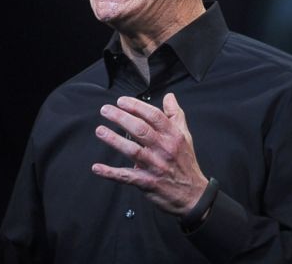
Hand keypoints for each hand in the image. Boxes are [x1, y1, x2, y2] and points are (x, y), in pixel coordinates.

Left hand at [92, 93, 208, 215]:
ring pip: (133, 150)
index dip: (136, 106)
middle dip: (121, 118)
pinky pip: (127, 177)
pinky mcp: (148, 182)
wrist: (194, 194)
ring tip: (100, 130)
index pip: (154, 116)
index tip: (121, 101)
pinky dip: (110, 173)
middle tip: (106, 110)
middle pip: (141, 130)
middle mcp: (165, 149)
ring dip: (114, 140)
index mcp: (173, 136)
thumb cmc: (186, 163)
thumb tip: (169, 97)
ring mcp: (156, 166)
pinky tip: (97, 168)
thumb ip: (176, 114)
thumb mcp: (185, 136)